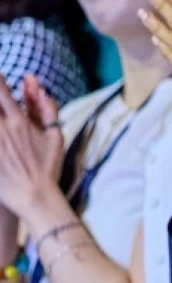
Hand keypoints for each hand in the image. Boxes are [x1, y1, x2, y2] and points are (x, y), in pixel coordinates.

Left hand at [0, 75, 64, 216]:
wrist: (34, 196)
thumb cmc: (47, 166)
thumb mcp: (55, 136)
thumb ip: (47, 108)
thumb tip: (38, 87)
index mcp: (19, 120)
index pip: (2, 89)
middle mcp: (2, 128)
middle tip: (0, 100)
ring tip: (2, 122)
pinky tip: (0, 139)